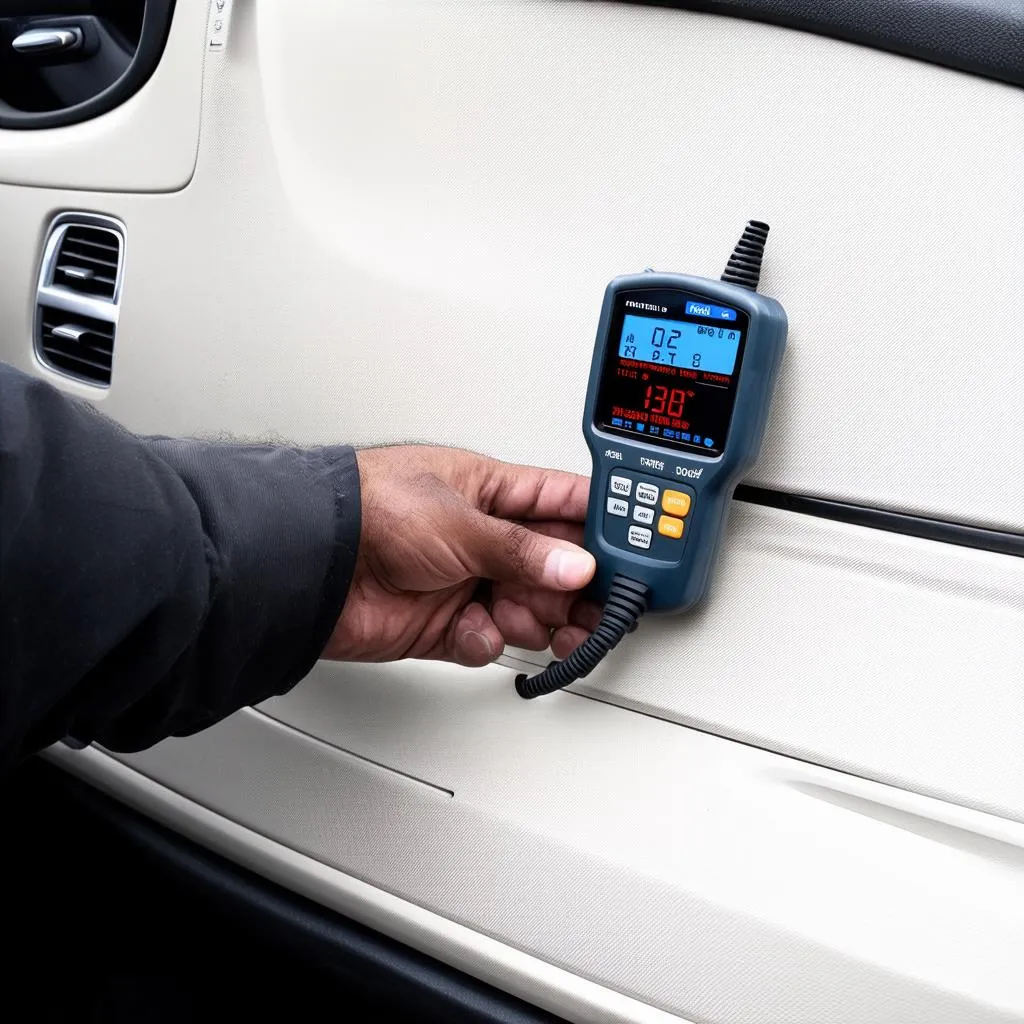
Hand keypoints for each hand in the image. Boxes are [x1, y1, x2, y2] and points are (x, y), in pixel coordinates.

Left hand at [323, 446, 601, 666]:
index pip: (563, 502)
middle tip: (598, 610)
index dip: (600, 525)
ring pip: (525, 607)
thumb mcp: (461, 522)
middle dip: (576, 589)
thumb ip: (524, 551)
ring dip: (535, 621)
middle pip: (552, 565)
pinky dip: (485, 641)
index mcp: (490, 490)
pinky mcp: (441, 623)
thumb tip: (578, 566)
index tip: (633, 552)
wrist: (309, 564)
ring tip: (541, 627)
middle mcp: (481, 535)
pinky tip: (474, 630)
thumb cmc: (371, 510)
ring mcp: (463, 580)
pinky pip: (485, 639)